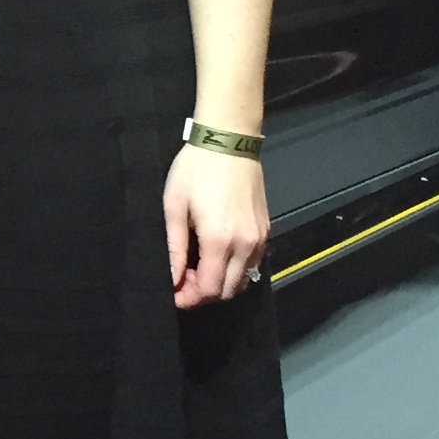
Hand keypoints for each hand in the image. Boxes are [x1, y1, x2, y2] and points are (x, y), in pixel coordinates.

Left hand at [164, 145, 266, 305]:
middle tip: (182, 281)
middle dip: (203, 294)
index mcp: (220, 240)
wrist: (228, 140)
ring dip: (220, 283)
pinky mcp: (266, 229)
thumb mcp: (175, 206)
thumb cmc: (196, 169)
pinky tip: (216, 256)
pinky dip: (234, 270)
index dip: (189, 298)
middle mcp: (245, 244)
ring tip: (196, 269)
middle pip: (227, 291)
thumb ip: (174, 247)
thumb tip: (172, 279)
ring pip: (242, 280)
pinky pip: (252, 263)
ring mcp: (260, 237)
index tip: (173, 295)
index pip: (208, 289)